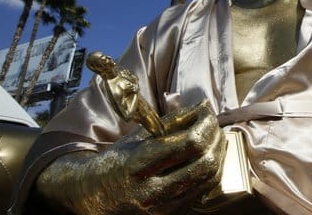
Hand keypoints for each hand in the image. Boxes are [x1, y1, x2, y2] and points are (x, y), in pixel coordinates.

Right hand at [36, 100, 224, 214]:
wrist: (93, 197)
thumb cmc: (116, 161)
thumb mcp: (138, 136)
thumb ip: (171, 121)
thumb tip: (203, 106)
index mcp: (139, 165)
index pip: (189, 143)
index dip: (205, 124)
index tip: (206, 112)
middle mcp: (151, 190)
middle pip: (204, 162)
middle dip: (215, 138)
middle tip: (213, 125)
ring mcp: (162, 207)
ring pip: (208, 178)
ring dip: (219, 154)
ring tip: (215, 138)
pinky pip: (203, 191)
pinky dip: (212, 171)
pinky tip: (210, 157)